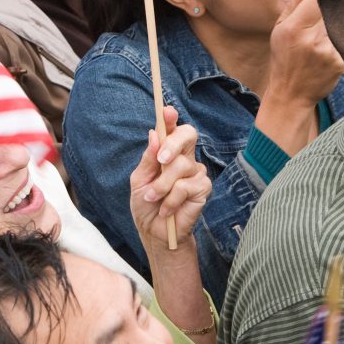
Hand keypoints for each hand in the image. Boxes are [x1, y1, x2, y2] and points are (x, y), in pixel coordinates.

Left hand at [132, 106, 211, 251]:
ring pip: (180, 166)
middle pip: (188, 135)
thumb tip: (154, 134)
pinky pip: (185, 186)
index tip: (167, 111)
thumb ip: (148, 158)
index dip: (172, 119)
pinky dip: (171, 199)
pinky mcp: (203, 188)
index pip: (174, 129)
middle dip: (173, 143)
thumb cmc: (147, 204)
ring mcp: (196, 172)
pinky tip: (167, 209)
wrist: (154, 231)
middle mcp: (185, 158)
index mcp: (168, 152)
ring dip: (162, 186)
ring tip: (154, 199)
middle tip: (160, 159)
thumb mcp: (139, 180)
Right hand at [267, 0, 343, 107]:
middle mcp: (312, 40)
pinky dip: (338, 43)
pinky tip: (326, 52)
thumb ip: (293, 5)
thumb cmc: (284, 59)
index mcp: (294, 29)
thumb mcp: (280, 30)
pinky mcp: (340, 63)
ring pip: (338, 25)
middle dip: (328, 10)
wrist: (292, 95)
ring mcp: (328, 52)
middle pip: (330, 10)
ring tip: (320, 39)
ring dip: (333, 27)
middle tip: (321, 18)